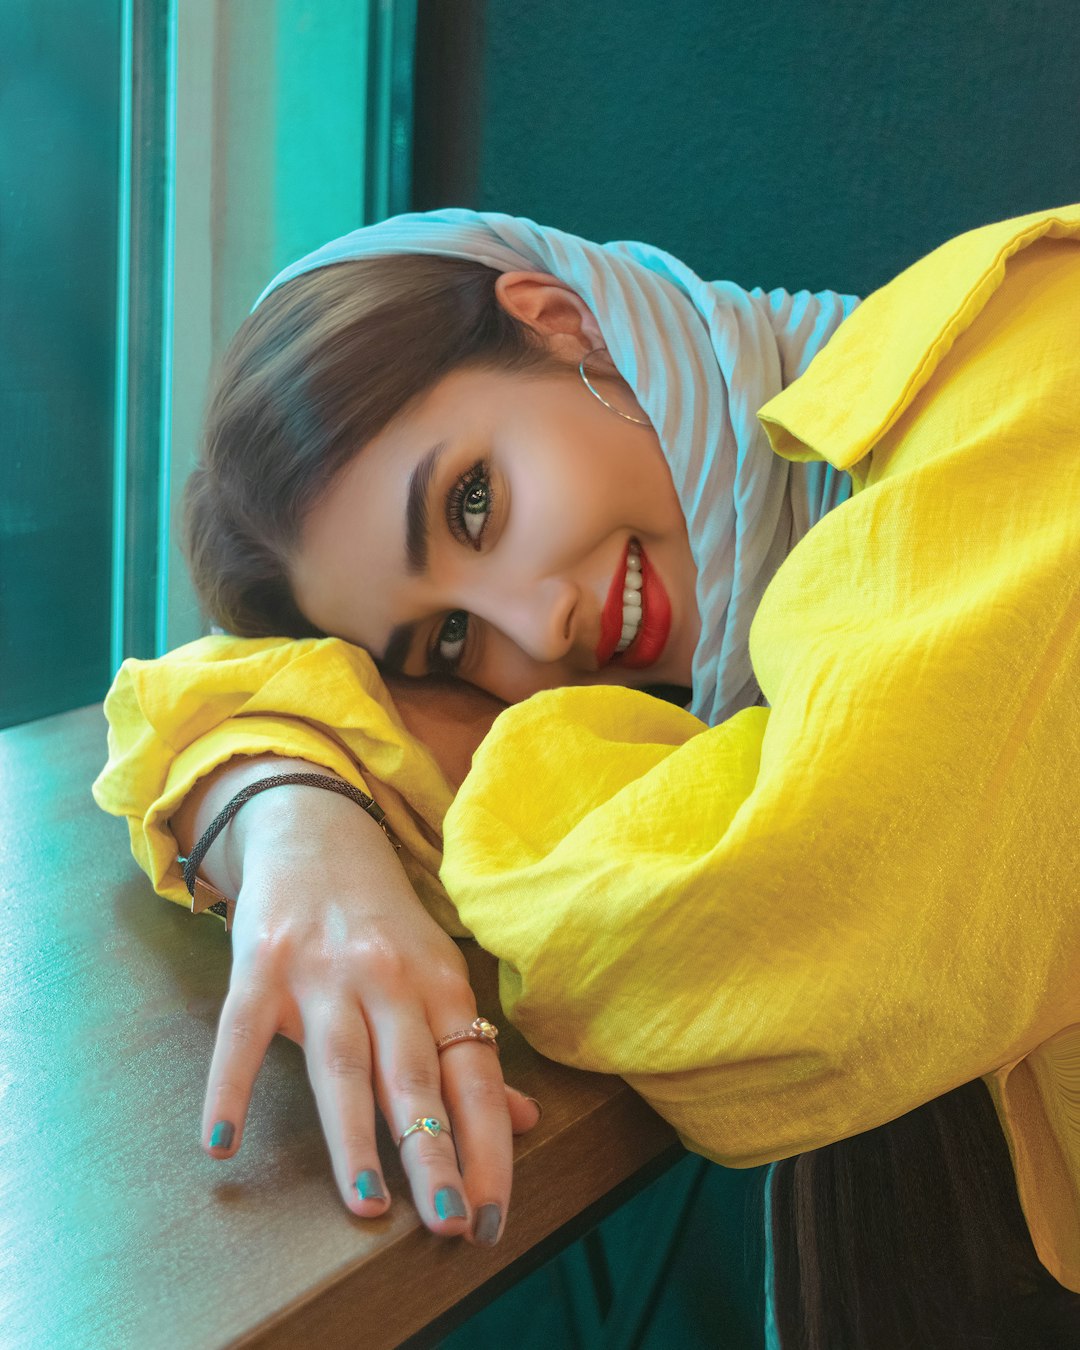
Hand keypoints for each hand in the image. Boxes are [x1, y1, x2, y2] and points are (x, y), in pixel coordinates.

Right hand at [197, 786, 539, 1242]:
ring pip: (343, 1063)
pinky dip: (231, 1084)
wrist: (316, 829)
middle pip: (415, 1077)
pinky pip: (242, 1031)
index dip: (487, 1147)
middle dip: (435, 1154)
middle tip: (450, 1225)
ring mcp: (324, 969)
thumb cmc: (382, 920)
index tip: (492, 1218)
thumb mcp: (435, 974)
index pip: (474, 1077)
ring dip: (355, 1137)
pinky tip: (221, 1143)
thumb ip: (469, 1049)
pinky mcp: (261, 960)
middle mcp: (390, 978)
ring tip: (367, 1204)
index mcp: (440, 986)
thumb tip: (524, 1121)